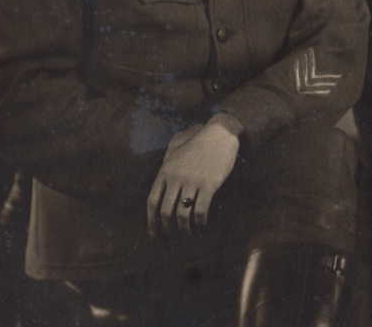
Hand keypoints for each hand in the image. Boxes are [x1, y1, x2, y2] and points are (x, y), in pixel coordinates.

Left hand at [147, 120, 239, 236]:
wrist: (220, 133)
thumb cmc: (198, 141)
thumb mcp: (176, 149)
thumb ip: (166, 164)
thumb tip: (162, 181)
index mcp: (165, 171)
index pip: (152, 201)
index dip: (151, 221)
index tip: (154, 233)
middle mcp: (176, 178)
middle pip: (165, 211)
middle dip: (167, 228)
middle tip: (171, 237)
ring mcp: (192, 182)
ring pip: (182, 214)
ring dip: (184, 228)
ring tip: (187, 233)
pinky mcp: (209, 184)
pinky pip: (201, 210)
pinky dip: (200, 222)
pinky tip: (202, 225)